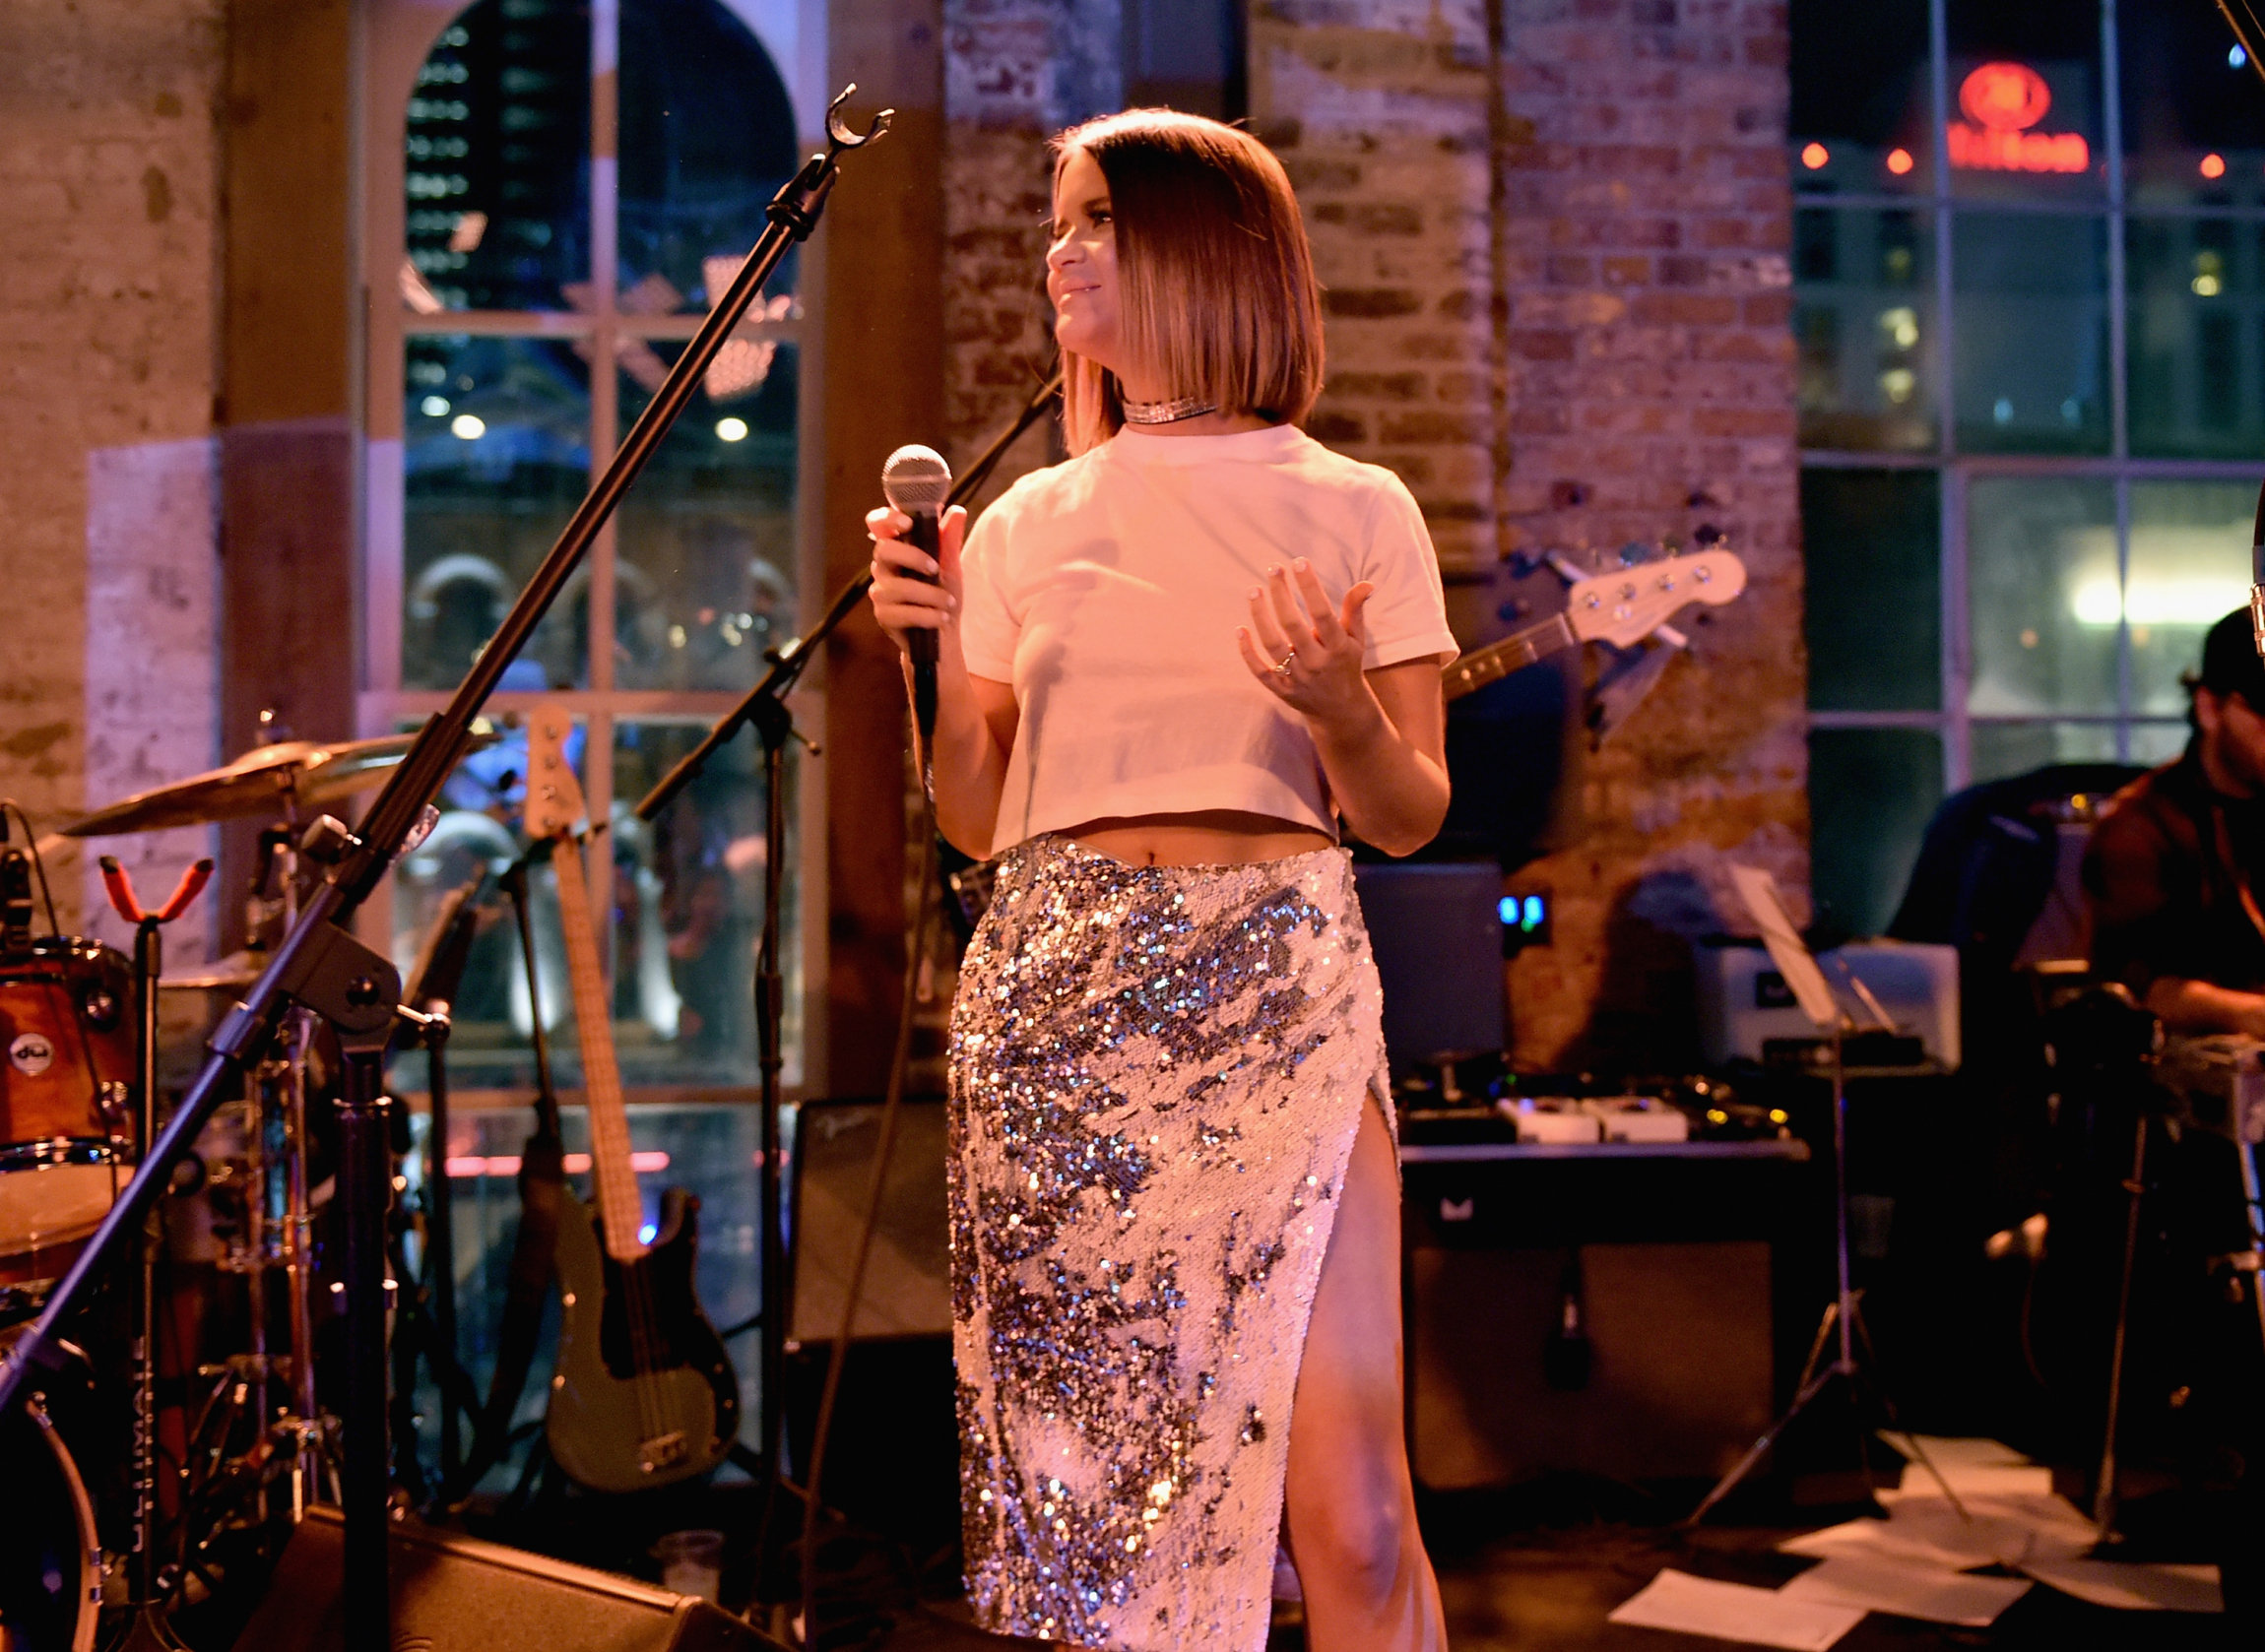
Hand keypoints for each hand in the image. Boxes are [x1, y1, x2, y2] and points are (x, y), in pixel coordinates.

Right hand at [865, 503, 967, 655]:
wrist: (944, 635)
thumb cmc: (943, 596)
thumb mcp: (951, 566)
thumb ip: (949, 540)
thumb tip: (957, 511)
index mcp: (898, 550)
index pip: (878, 524)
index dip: (887, 519)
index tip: (908, 523)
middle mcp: (884, 568)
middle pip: (883, 550)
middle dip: (912, 556)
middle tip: (935, 568)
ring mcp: (880, 592)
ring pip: (897, 586)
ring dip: (929, 595)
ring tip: (948, 604)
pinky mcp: (883, 617)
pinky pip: (902, 612)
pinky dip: (927, 615)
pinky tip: (941, 618)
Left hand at [1237, 560, 1375, 723]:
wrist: (1341, 711)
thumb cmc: (1347, 664)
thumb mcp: (1356, 638)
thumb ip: (1356, 610)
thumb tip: (1366, 583)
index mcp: (1338, 647)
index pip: (1322, 612)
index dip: (1310, 587)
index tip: (1299, 562)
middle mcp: (1316, 662)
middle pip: (1292, 625)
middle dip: (1281, 594)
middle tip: (1273, 569)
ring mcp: (1297, 677)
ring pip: (1273, 645)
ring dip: (1260, 616)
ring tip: (1253, 591)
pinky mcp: (1281, 689)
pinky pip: (1259, 671)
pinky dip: (1247, 652)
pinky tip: (1239, 629)